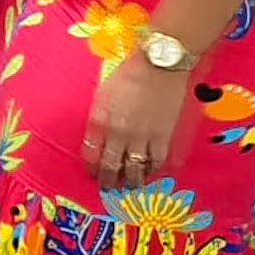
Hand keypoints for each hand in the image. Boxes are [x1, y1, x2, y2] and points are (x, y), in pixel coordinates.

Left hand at [85, 51, 186, 185]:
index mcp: (100, 121)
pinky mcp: (163, 136)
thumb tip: (97, 135)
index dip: (91, 167)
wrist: (159, 66)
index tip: (91, 174)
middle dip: (108, 179)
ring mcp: (141, 137)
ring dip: (130, 180)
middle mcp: (119, 133)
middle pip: (110, 165)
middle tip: (107, 187)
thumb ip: (99, 117)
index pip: (91, 153)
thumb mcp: (103, 94)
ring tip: (128, 186)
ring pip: (134, 168)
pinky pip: (156, 161)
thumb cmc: (129, 74)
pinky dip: (152, 170)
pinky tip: (150, 173)